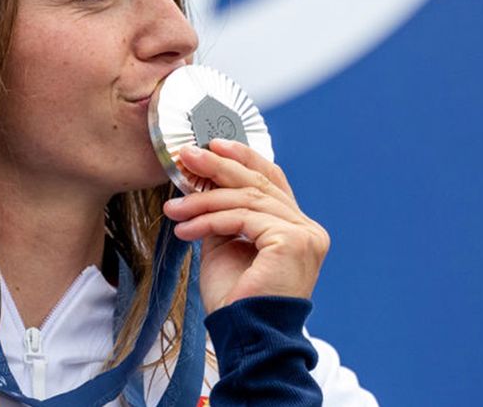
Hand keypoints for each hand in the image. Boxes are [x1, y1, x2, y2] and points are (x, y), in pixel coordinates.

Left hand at [162, 139, 329, 313]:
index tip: (212, 145)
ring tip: (173, 209)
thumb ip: (226, 214)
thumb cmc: (235, 300)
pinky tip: (185, 230)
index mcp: (298, 228)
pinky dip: (210, 220)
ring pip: (247, 200)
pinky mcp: (292, 242)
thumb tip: (203, 181)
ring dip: (203, 201)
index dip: (243, 159)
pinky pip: (244, 218)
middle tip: (186, 156)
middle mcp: (308, 229)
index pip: (272, 180)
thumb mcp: (227, 246)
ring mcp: (305, 235)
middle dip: (218, 167)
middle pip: (259, 184)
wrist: (244, 338)